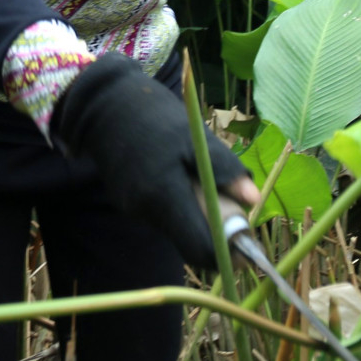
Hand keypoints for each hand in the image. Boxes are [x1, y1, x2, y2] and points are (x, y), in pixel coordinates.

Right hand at [52, 54, 254, 268]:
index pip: (200, 249)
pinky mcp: (129, 204)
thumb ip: (224, 170)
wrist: (107, 107)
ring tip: (200, 179)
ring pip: (179, 229)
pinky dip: (179, 206)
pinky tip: (179, 176)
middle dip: (215, 233)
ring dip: (197, 215)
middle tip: (231, 205)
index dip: (227, 253)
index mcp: (165, 195)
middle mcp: (147, 211)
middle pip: (191, 242)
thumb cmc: (156, 117)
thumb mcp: (196, 137)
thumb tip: (254, 200)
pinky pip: (165, 216)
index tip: (246, 243)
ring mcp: (135, 210)